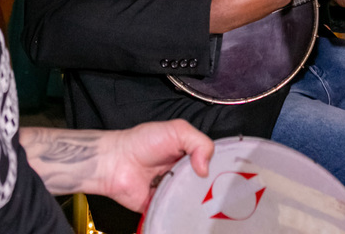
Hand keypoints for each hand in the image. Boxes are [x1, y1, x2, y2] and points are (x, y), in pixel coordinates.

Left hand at [95, 120, 213, 211]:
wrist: (116, 161)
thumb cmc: (142, 142)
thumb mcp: (178, 131)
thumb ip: (200, 143)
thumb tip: (206, 169)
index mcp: (190, 156)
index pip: (213, 163)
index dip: (220, 168)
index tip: (229, 172)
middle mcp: (184, 174)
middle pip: (206, 184)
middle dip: (212, 186)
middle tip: (216, 188)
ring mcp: (174, 191)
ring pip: (194, 201)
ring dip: (197, 201)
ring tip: (200, 199)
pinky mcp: (163, 207)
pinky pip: (177, 213)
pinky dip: (181, 213)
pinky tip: (187, 210)